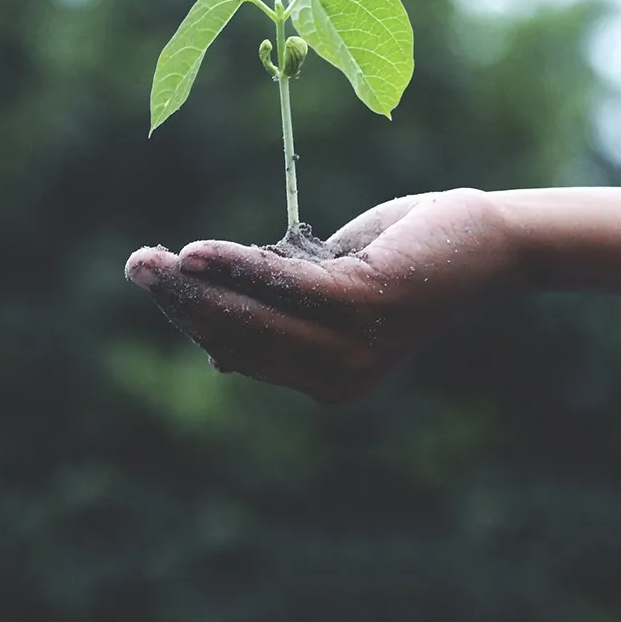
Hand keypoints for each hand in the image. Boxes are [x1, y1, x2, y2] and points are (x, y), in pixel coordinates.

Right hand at [124, 189, 518, 403]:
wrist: (484, 241)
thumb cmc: (404, 258)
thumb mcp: (332, 291)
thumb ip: (281, 315)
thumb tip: (215, 350)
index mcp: (329, 380)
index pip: (243, 352)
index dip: (195, 319)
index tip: (159, 283)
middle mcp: (339, 378)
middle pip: (239, 338)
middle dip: (181, 303)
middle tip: (136, 266)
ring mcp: (353, 348)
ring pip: (253, 316)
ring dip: (194, 286)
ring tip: (149, 260)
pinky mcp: (365, 306)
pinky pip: (283, 285)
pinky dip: (237, 266)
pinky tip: (196, 252)